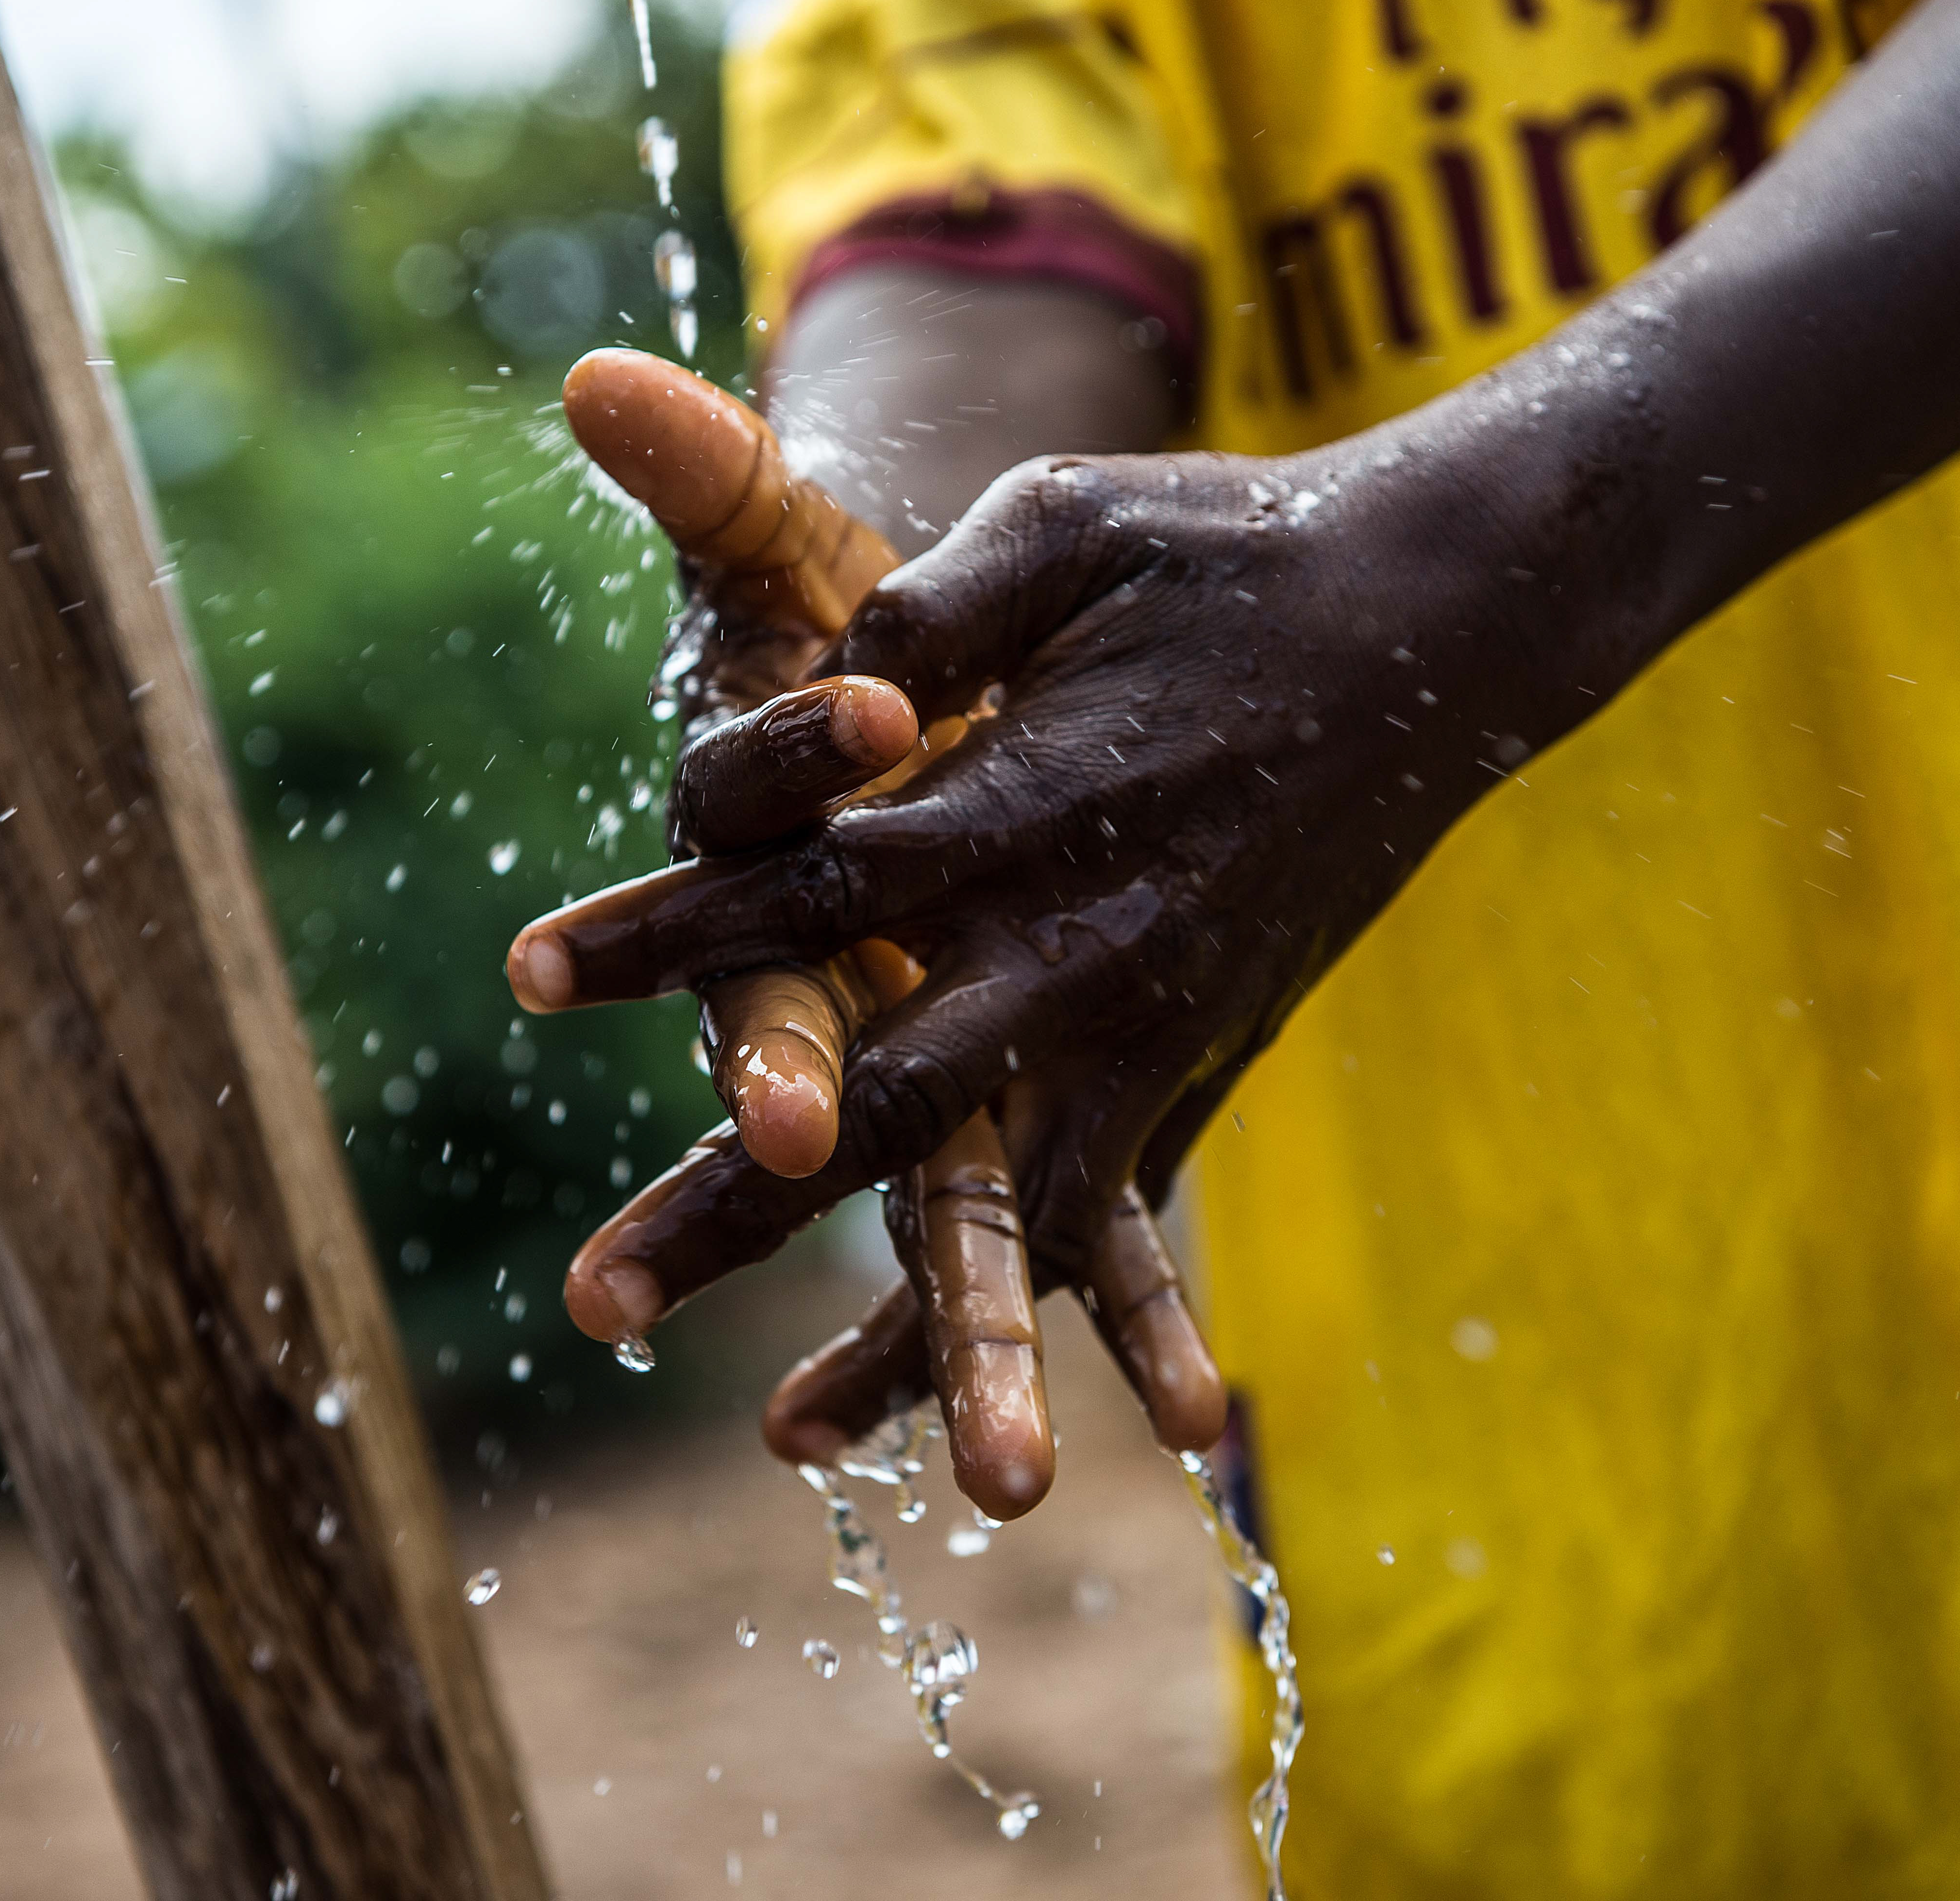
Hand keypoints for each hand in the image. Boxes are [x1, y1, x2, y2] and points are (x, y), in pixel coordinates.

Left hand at [516, 414, 1607, 1485]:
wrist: (1436, 624)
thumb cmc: (1229, 554)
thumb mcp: (1066, 521)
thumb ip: (929, 601)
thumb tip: (829, 672)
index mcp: (1028, 805)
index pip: (804, 883)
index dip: (663, 932)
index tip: (523, 977)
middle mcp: (1084, 947)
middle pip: (880, 1103)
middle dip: (730, 1202)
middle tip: (594, 1303)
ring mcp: (1153, 1025)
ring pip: (1006, 1210)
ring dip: (901, 1336)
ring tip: (785, 1438)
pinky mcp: (1201, 1061)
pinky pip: (1106, 1223)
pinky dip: (1044, 1325)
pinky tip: (958, 1422)